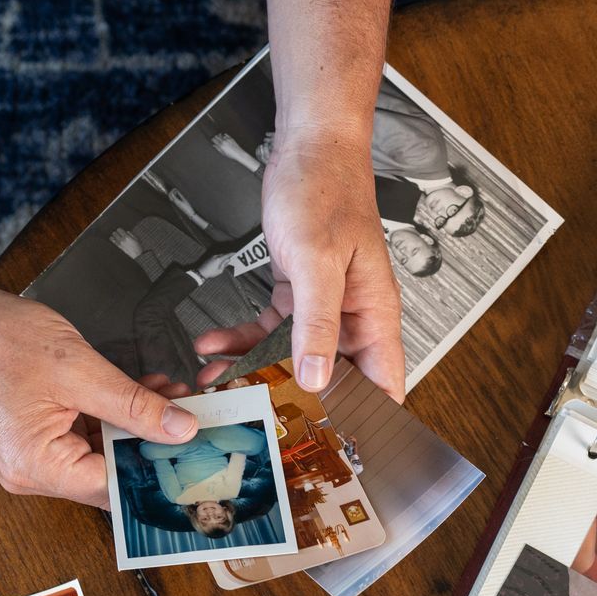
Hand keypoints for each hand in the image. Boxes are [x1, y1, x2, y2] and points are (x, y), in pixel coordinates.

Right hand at [0, 276, 196, 508]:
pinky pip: (85, 437)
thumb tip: (181, 430)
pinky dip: (114, 416)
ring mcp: (31, 456)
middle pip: (109, 473)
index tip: (197, 454)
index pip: (114, 487)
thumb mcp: (78, 369)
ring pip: (101, 453)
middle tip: (194, 418)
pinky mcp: (34, 436)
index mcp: (37, 466)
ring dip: (136, 426)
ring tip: (172, 396)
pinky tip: (143, 392)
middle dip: (152, 444)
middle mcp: (31, 472)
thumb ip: (134, 404)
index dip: (158, 469)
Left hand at [108, 228, 141, 259]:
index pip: (119, 229)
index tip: (121, 231)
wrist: (137, 257)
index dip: (120, 230)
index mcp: (126, 237)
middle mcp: (121, 241)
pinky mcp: (117, 249)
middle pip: (114, 233)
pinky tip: (115, 242)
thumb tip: (126, 232)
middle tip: (118, 235)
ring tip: (116, 238)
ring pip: (111, 238)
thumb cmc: (138, 249)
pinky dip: (113, 242)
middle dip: (116, 233)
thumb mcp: (136, 240)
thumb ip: (131, 234)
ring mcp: (118, 245)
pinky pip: (112, 244)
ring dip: (113, 237)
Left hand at [191, 131, 404, 399]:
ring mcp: (324, 308)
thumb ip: (317, 324)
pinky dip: (242, 341)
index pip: (383, 386)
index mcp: (374, 316)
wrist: (309, 146)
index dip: (366, 421)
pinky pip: (270, 332)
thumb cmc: (327, 190)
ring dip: (256, 374)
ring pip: (292, 359)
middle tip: (259, 424)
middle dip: (296, 404)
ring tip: (219, 386)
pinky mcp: (297, 295)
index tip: (337, 448)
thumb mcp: (318, 262)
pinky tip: (213, 347)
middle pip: (332, 380)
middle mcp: (352, 318)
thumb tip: (318, 378)